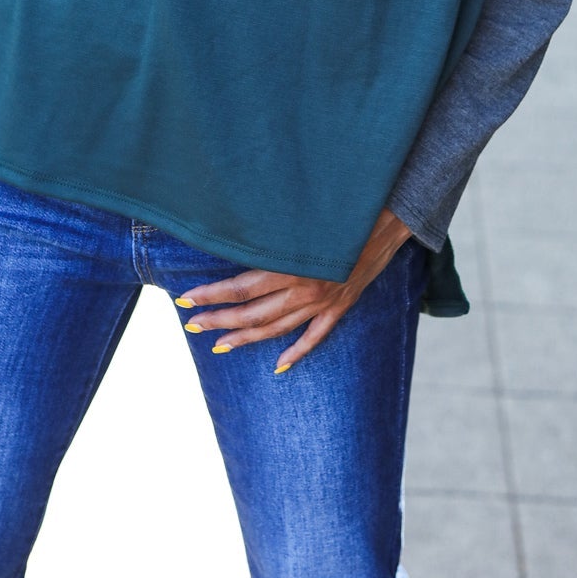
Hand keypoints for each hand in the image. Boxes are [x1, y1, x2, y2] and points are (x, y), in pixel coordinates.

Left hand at [174, 206, 413, 373]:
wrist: (391, 219)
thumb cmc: (344, 210)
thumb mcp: (303, 218)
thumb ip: (273, 233)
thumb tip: (236, 234)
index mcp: (293, 265)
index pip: (241, 287)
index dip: (212, 295)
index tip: (185, 298)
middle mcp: (305, 289)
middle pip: (252, 313)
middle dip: (218, 320)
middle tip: (192, 324)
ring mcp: (324, 301)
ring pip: (277, 328)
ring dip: (245, 338)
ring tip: (219, 345)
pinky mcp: (341, 306)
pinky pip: (315, 336)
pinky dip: (296, 353)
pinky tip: (278, 367)